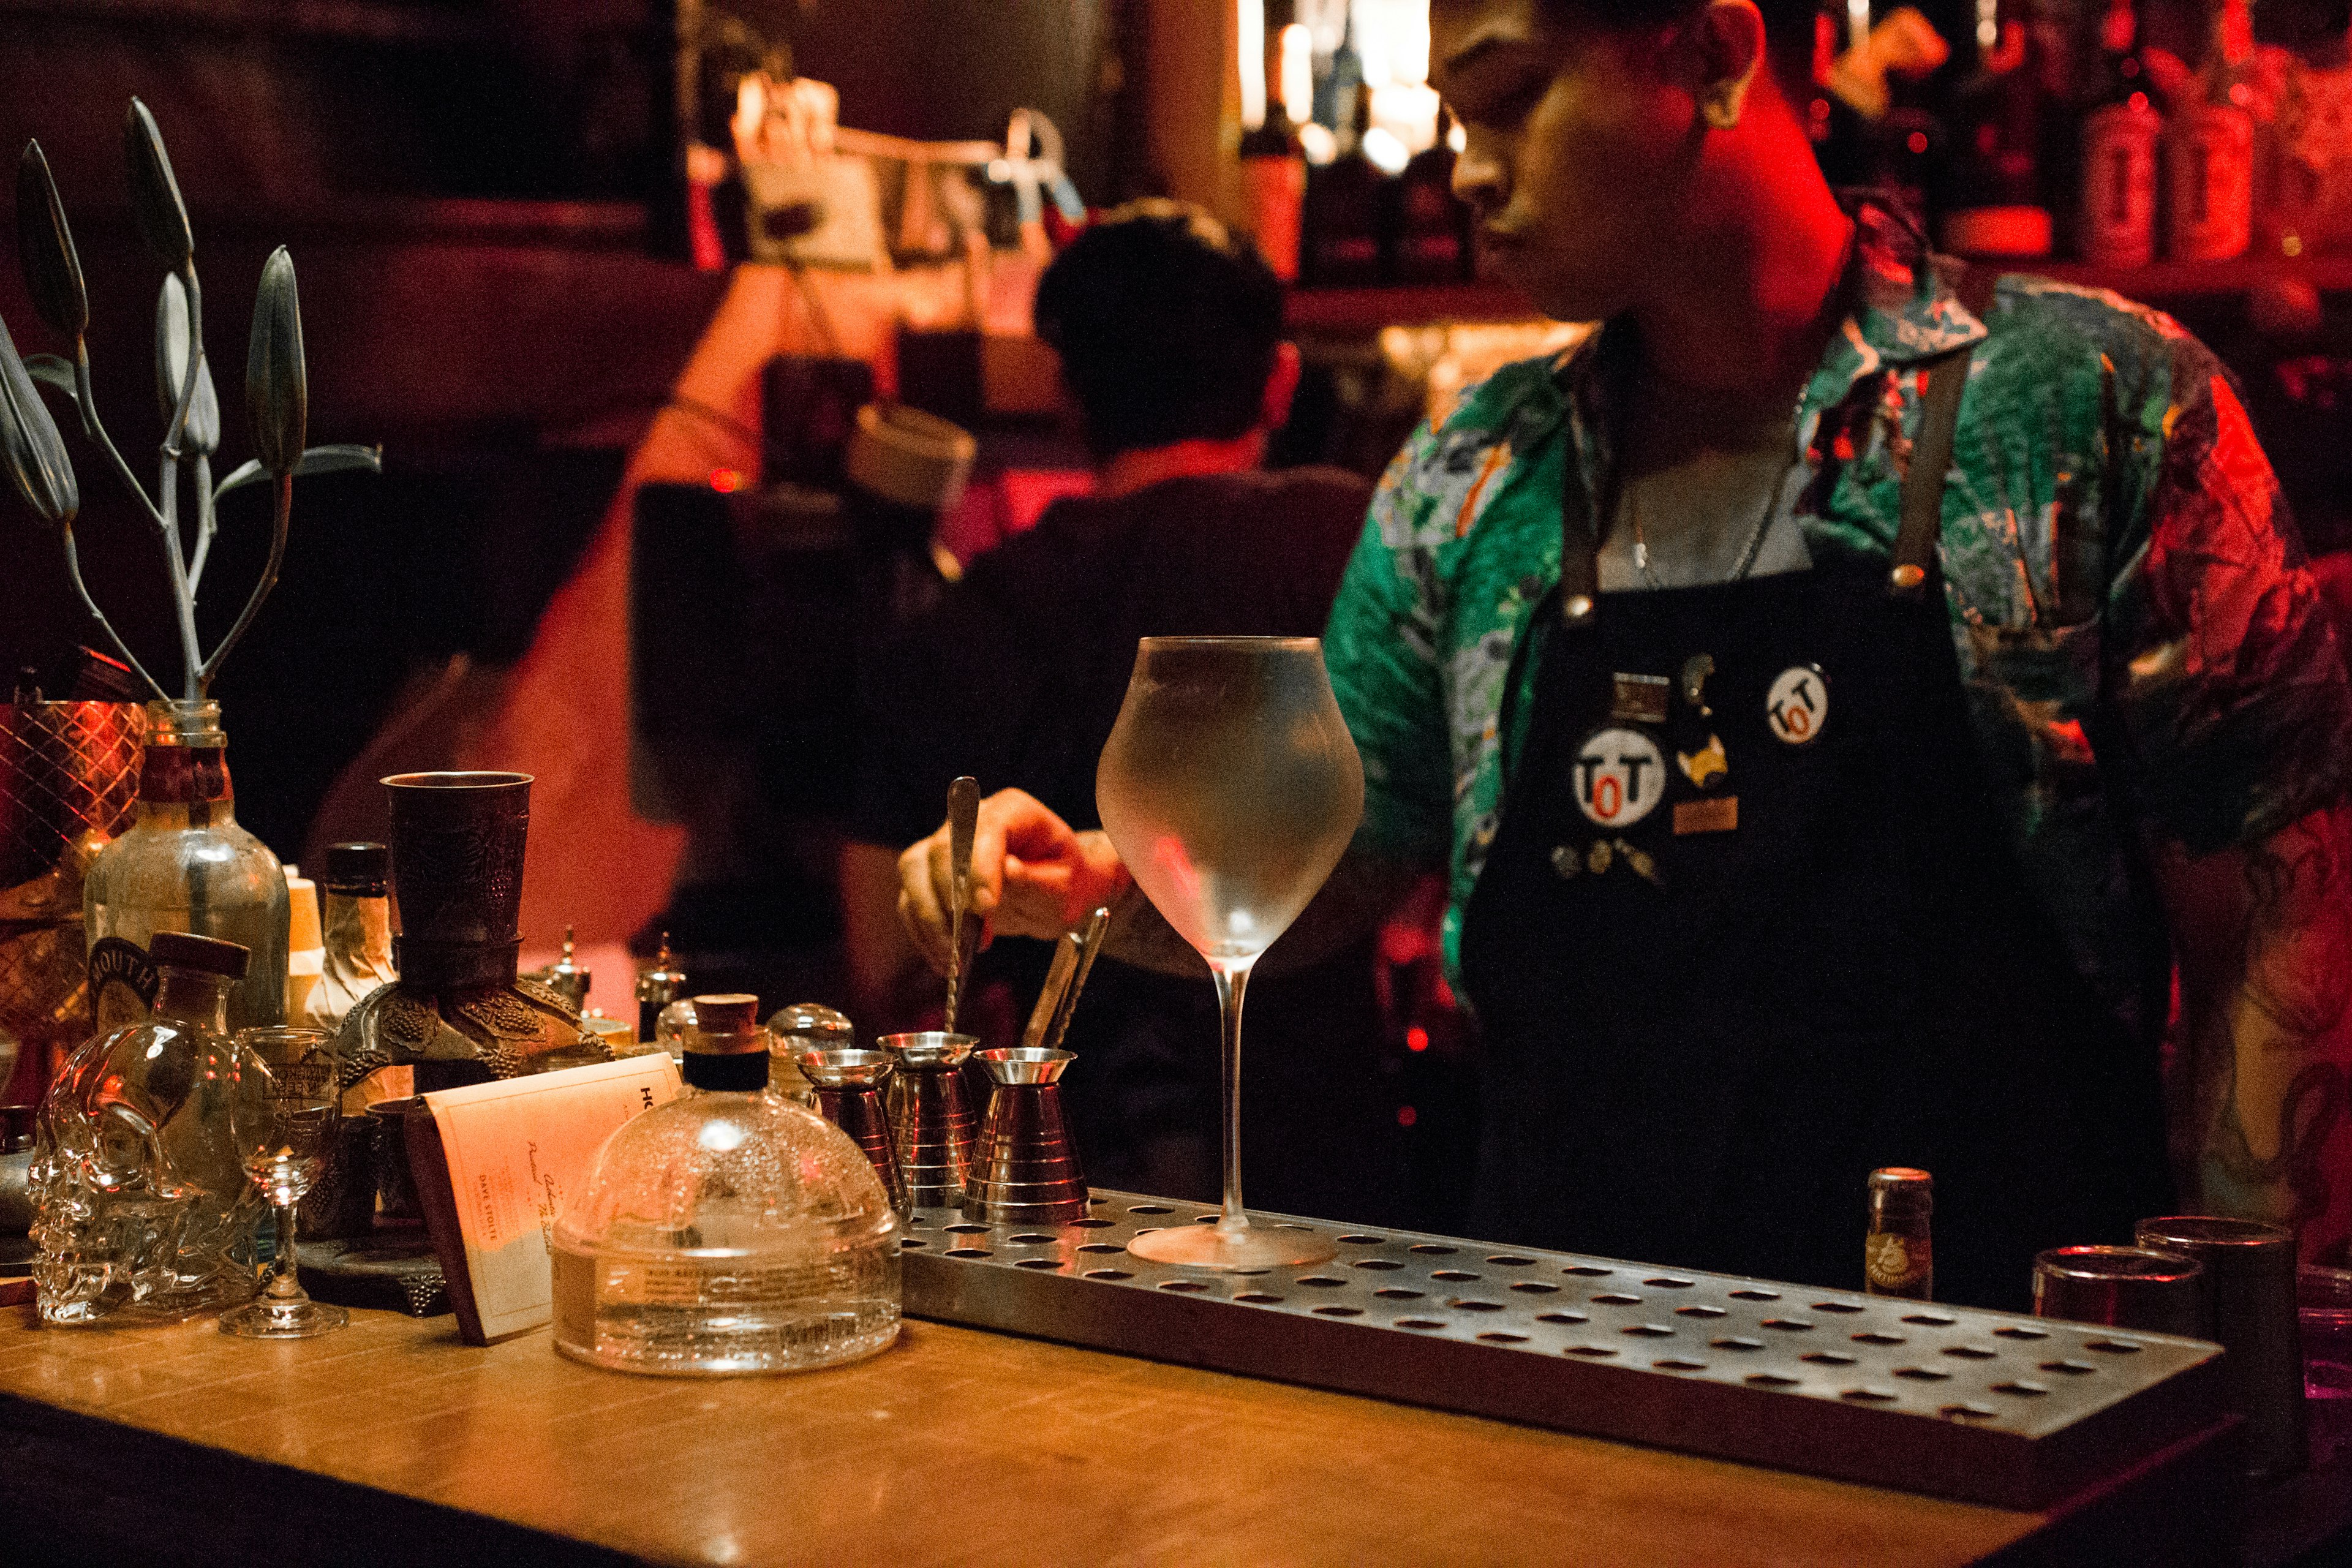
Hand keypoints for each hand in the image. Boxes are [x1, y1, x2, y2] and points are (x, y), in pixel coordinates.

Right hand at [896, 788, 1129, 972]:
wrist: (1054, 890)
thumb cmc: (1063, 882)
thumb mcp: (1065, 886)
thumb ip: (1037, 881)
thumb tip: (1006, 872)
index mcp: (1012, 811)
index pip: (984, 831)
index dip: (980, 869)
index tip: (987, 907)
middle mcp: (971, 820)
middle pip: (941, 850)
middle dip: (953, 899)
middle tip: (974, 939)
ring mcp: (944, 844)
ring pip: (915, 872)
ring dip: (930, 919)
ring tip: (954, 958)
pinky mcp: (928, 874)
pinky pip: (911, 899)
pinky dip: (922, 932)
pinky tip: (943, 959)